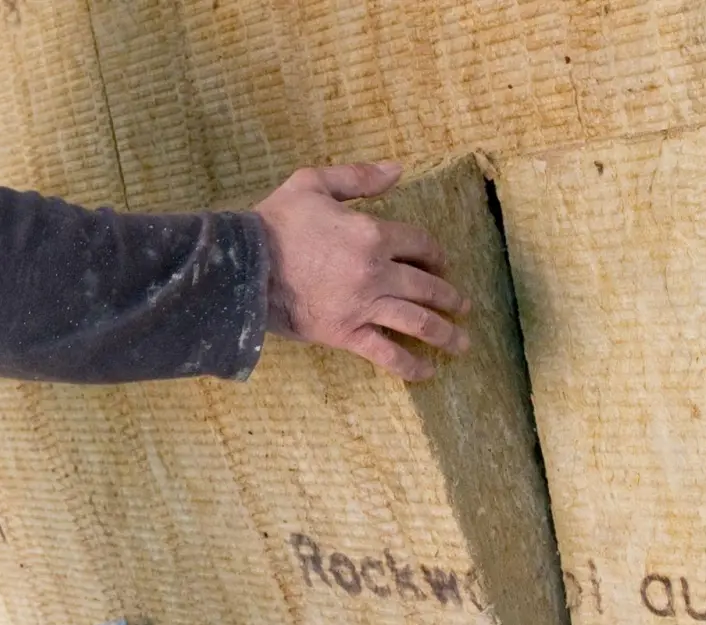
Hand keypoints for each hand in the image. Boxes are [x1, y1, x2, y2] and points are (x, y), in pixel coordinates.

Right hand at [254, 163, 469, 380]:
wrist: (242, 267)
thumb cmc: (275, 222)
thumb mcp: (314, 183)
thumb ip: (358, 177)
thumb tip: (398, 170)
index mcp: (372, 233)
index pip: (420, 244)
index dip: (436, 253)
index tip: (442, 263)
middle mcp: (375, 272)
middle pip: (427, 286)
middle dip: (450, 296)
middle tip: (463, 305)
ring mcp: (363, 306)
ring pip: (417, 322)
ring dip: (445, 334)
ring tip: (462, 343)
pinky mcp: (346, 333)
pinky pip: (385, 353)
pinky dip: (409, 365)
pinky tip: (427, 372)